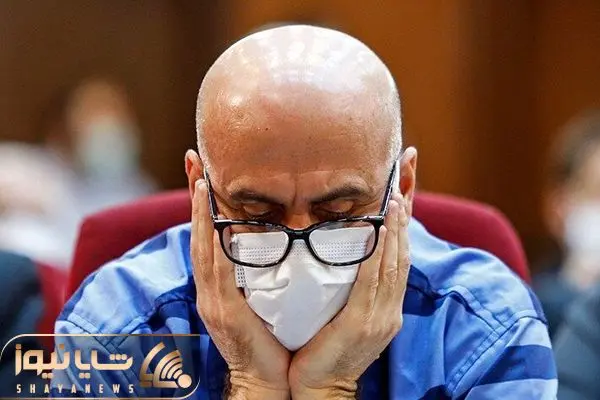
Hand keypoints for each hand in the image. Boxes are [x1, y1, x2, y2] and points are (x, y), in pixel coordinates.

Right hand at [191, 179, 290, 398]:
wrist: (269, 380)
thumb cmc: (272, 339)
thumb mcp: (265, 298)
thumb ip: (264, 271)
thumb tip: (280, 240)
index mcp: (220, 283)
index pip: (209, 234)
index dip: (203, 202)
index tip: (203, 169)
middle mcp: (210, 286)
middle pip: (198, 232)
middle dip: (195, 195)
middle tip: (193, 159)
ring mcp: (213, 298)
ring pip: (202, 245)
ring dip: (199, 211)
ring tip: (200, 179)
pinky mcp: (222, 310)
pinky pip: (216, 270)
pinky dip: (212, 243)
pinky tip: (212, 221)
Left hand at [288, 193, 409, 398]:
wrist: (321, 389)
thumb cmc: (327, 353)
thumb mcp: (347, 320)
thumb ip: (353, 294)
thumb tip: (347, 264)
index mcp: (387, 310)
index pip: (399, 264)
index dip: (402, 234)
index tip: (400, 204)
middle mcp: (389, 312)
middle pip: (401, 259)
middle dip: (403, 225)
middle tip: (400, 192)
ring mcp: (380, 318)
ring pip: (392, 266)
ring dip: (394, 231)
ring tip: (394, 203)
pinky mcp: (362, 323)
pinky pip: (372, 281)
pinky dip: (378, 254)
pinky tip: (380, 232)